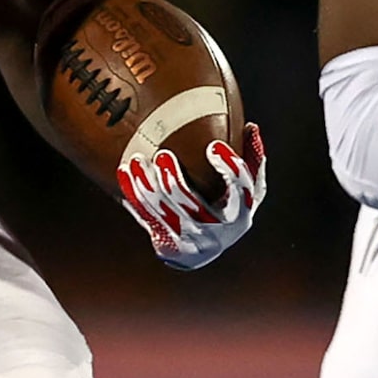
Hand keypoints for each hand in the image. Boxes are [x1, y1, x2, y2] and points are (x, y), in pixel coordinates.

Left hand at [119, 123, 265, 269]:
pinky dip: (134, 196)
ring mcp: (192, 241)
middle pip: (194, 207)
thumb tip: (250, 127)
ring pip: (165, 214)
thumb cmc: (227, 208)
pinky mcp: (169, 245)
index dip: (228, 169)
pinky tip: (125, 173)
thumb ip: (251, 160)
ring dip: (148, 187)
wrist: (203, 250)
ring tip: (137, 161)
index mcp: (241, 213)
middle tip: (163, 155)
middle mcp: (219, 231)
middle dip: (175, 182)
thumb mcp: (246, 190)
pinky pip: (147, 218)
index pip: (240, 190)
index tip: (213, 146)